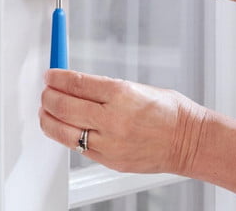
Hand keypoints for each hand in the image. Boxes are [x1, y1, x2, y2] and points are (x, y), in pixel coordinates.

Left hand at [39, 69, 205, 174]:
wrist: (189, 140)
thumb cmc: (172, 113)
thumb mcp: (140, 89)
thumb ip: (109, 90)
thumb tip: (81, 87)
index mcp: (122, 94)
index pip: (77, 83)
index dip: (58, 78)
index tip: (51, 75)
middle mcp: (112, 118)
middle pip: (64, 105)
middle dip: (49, 96)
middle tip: (46, 91)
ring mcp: (109, 142)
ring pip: (63, 131)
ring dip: (49, 119)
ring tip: (46, 112)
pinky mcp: (109, 160)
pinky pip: (78, 148)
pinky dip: (66, 136)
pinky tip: (64, 129)